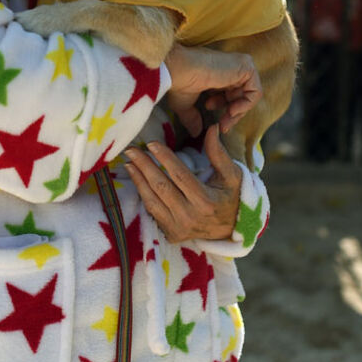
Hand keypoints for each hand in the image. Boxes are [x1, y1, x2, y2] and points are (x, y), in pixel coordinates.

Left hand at [124, 124, 241, 241]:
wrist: (232, 230)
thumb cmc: (232, 197)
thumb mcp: (232, 175)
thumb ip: (218, 153)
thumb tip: (212, 128)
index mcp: (206, 201)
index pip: (180, 176)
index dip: (164, 158)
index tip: (151, 143)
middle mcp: (190, 217)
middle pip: (161, 187)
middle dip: (144, 166)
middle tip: (131, 149)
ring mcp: (179, 228)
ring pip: (152, 201)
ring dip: (138, 180)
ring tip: (128, 162)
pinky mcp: (172, 234)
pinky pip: (152, 211)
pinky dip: (143, 194)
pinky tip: (136, 179)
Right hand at [164, 44, 261, 136]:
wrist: (178, 70)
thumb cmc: (179, 82)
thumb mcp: (185, 104)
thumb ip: (193, 117)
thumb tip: (195, 132)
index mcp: (218, 72)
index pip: (232, 94)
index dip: (226, 111)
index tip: (218, 124)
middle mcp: (230, 66)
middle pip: (242, 96)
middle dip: (232, 114)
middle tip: (222, 126)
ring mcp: (239, 64)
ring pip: (250, 95)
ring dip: (238, 113)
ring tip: (224, 120)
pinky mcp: (245, 65)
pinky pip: (255, 91)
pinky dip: (246, 105)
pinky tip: (231, 110)